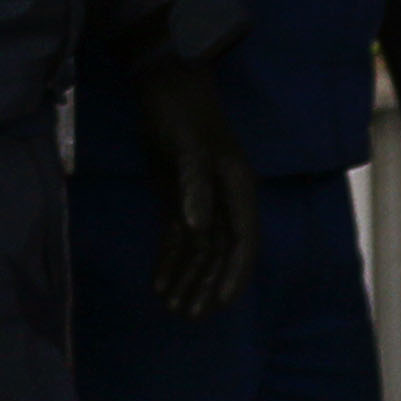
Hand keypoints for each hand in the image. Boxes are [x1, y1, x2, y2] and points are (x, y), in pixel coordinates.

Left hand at [131, 51, 255, 319]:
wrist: (163, 83)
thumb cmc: (181, 112)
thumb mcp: (188, 148)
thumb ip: (194, 189)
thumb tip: (197, 230)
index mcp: (237, 190)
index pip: (241, 242)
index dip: (233, 275)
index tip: (220, 304)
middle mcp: (223, 201)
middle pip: (219, 253)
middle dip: (205, 285)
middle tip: (188, 316)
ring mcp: (200, 201)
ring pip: (197, 250)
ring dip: (185, 278)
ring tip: (170, 308)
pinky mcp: (177, 198)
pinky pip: (175, 237)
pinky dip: (168, 260)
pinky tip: (158, 282)